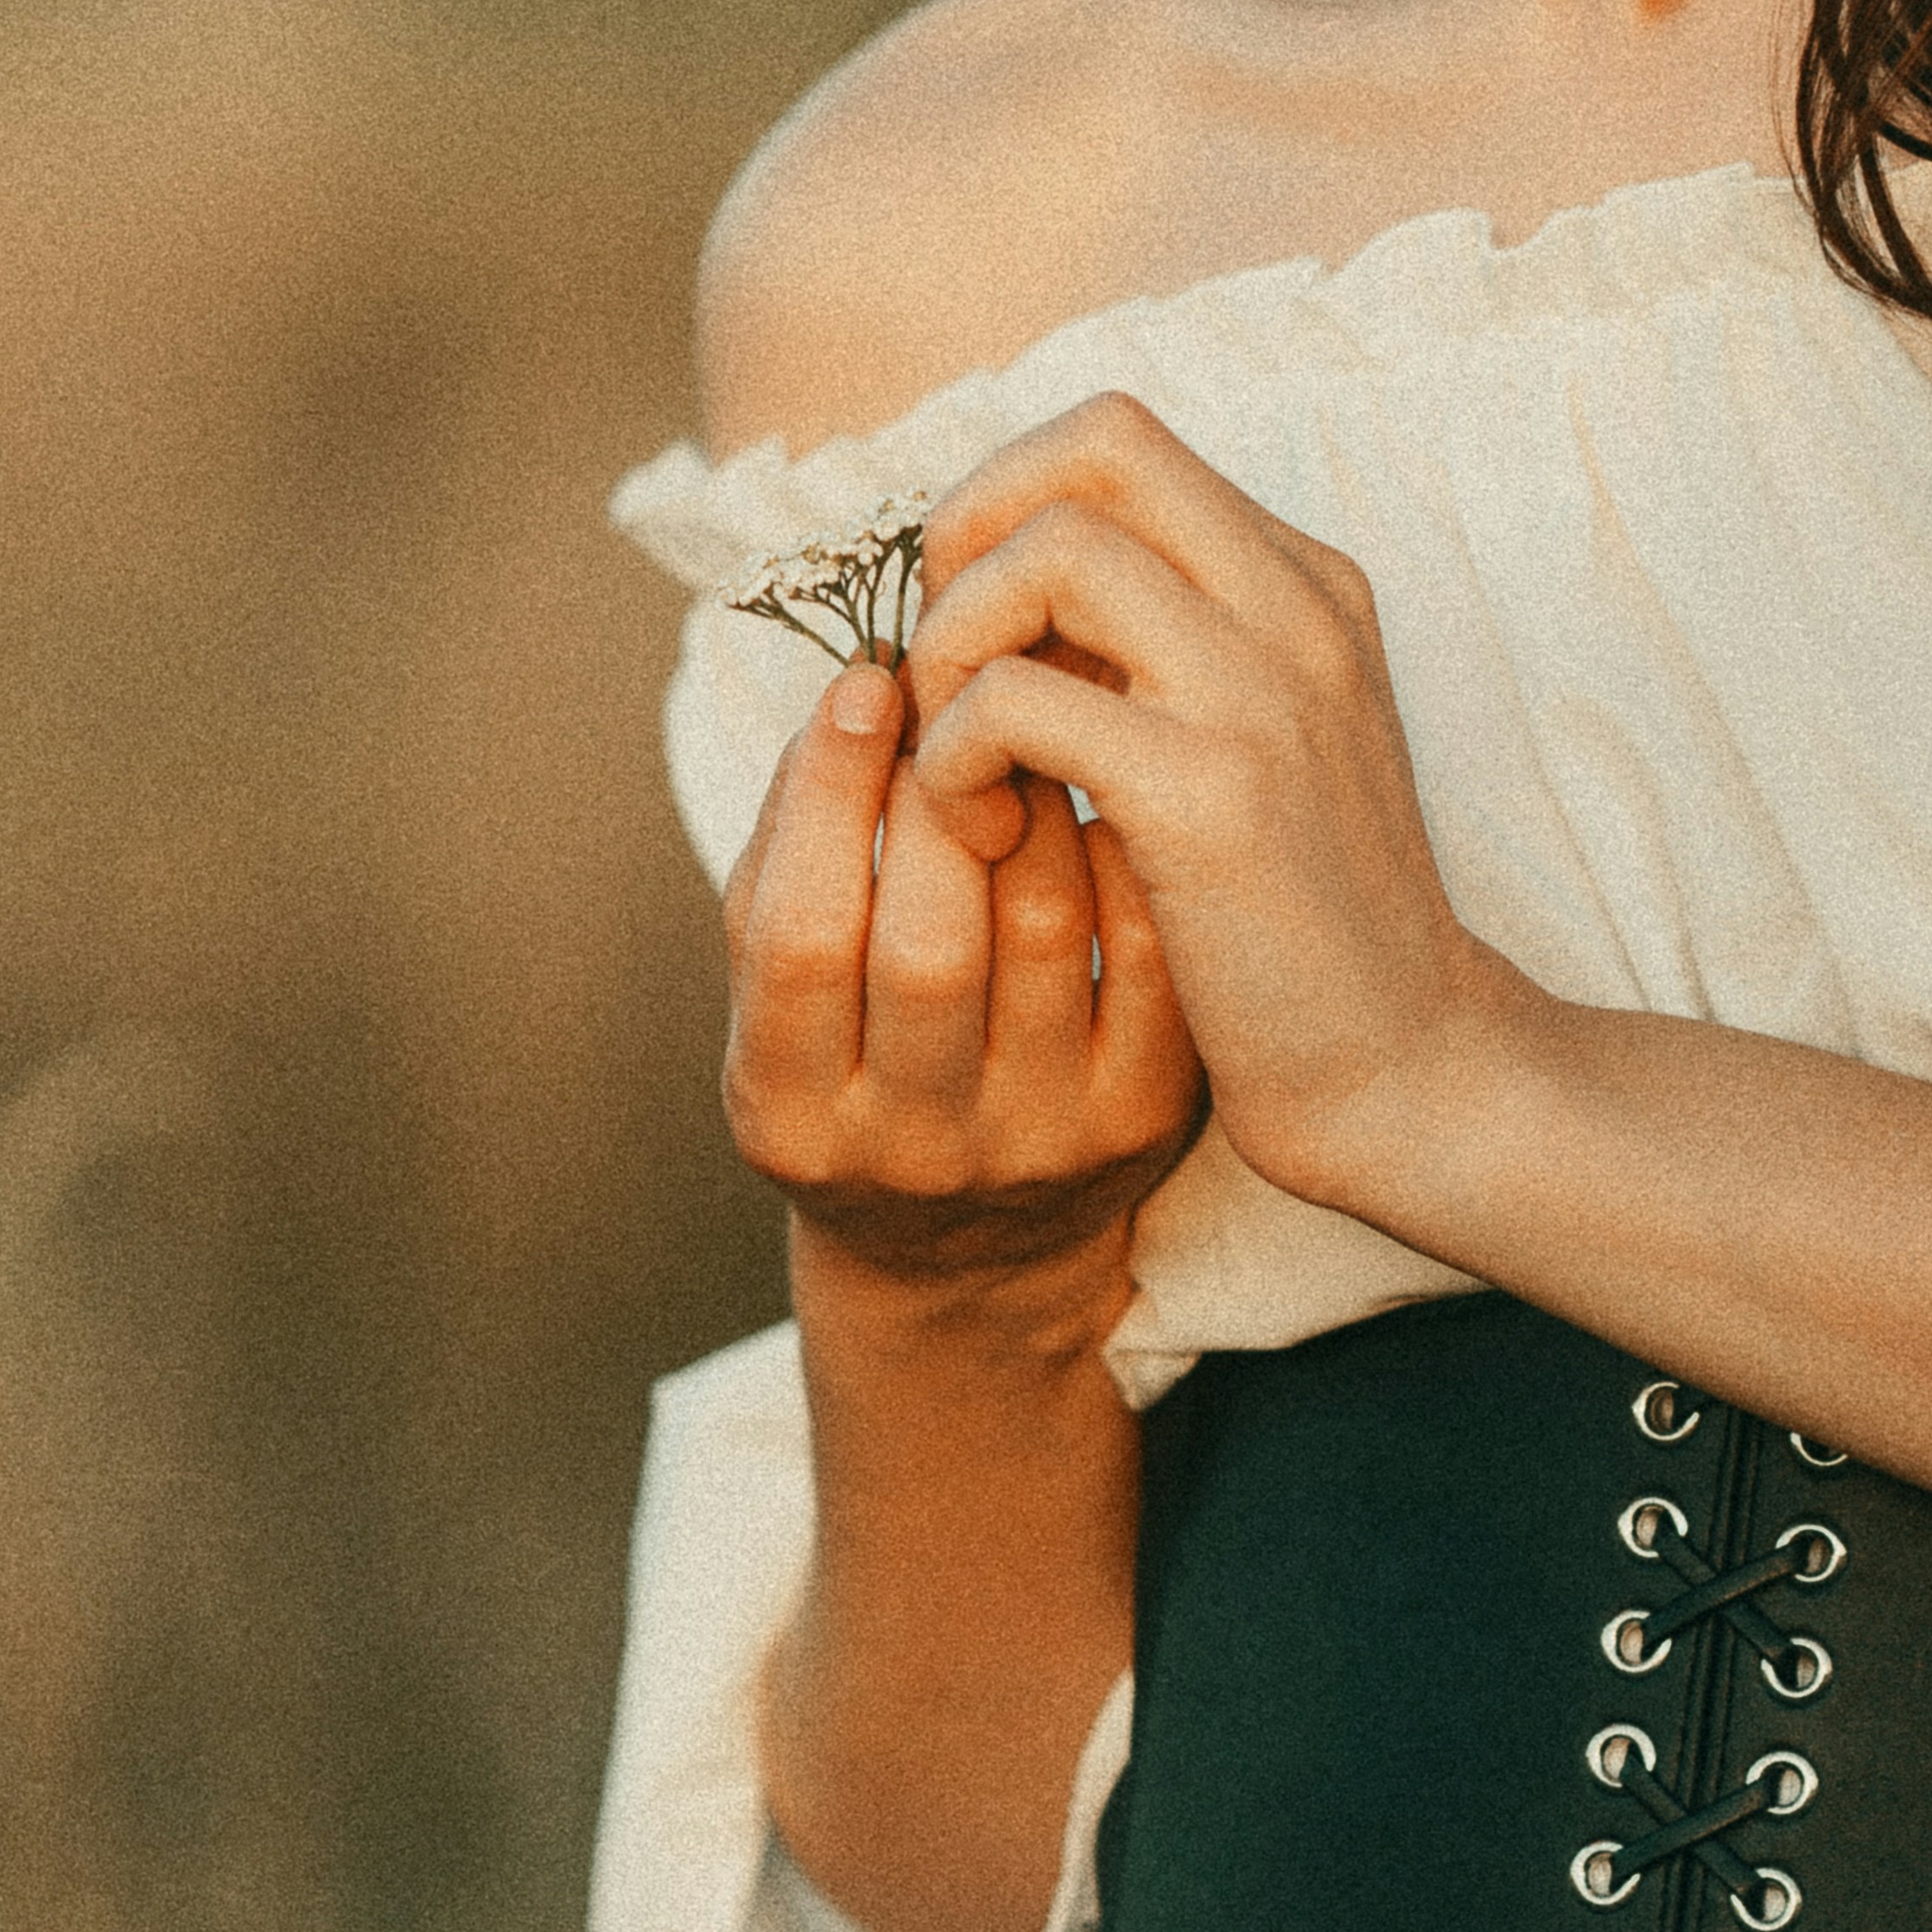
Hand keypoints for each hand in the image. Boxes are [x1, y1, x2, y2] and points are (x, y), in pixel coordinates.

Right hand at [720, 636, 1206, 1316]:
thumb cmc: (860, 1062)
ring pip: (1047, 929)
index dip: (827, 798)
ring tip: (1030, 740)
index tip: (866, 685)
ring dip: (1037, 801)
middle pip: (927, 943)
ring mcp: (1040, 1141)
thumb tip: (858, 690)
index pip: (799, 940)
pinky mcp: (1143, 1119)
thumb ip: (792, 852)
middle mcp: (914, 1147)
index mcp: (787, 1113)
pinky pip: (1145, 949)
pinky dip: (1121, 853)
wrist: (973, 1246)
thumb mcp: (786, 991)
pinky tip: (1102, 811)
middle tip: (961, 700)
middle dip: (939, 792)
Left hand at [899, 392, 1504, 1230]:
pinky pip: (1018, 701)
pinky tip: (977, 825)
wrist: (1410, 1066)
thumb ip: (1165, 648)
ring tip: (955, 754)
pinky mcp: (1211, 795)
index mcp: (1310, 587)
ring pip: (1048, 554)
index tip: (977, 613)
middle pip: (1095, 448)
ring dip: (956, 645)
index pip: (1123, 441)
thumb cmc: (1305, 921)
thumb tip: (1006, 583)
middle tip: (949, 658)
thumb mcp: (1261, 742)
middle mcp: (1299, 611)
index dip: (1010, 497)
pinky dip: (956, 752)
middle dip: (975, 533)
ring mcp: (1263, 694)